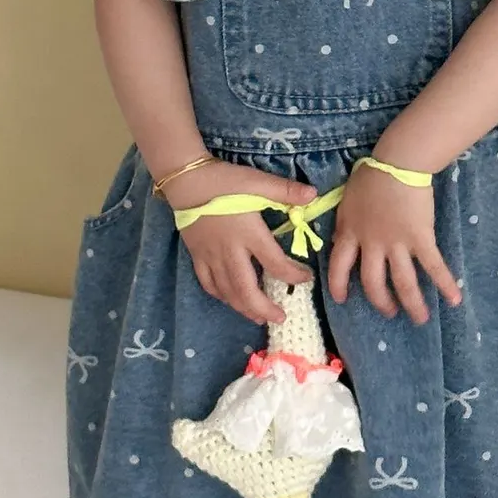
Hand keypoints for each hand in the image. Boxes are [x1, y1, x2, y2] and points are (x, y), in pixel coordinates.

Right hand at [165, 159, 315, 325]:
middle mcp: (229, 251)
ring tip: (258, 317)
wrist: (184, 179)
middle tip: (280, 318)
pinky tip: (229, 299)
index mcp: (248, 234)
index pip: (275, 263)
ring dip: (243, 307)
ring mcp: (210, 256)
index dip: (293, 275)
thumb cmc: (223, 180)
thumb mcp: (256, 181)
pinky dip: (221, 295)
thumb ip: (285, 190)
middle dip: (264, 308)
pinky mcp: (197, 255)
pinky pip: (208, 282)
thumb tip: (313, 195)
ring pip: (226, 291)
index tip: (306, 279)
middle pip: (246, 290)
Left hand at [327, 161, 461, 324]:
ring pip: (403, 282)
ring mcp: (397, 244)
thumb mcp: (346, 201)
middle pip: (373, 282)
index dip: (338, 285)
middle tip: (390, 312)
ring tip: (420, 319)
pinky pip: (433, 265)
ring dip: (412, 303)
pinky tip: (455, 299)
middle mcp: (372, 244)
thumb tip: (338, 243)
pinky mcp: (421, 238)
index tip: (342, 299)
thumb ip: (344, 224)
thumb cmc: (371, 177)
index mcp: (350, 233)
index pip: (338, 266)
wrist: (398, 164)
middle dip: (381, 302)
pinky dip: (445, 283)